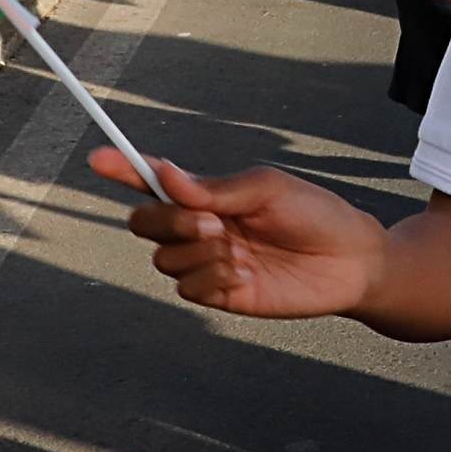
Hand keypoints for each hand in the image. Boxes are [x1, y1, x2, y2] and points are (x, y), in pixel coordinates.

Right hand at [95, 151, 389, 319]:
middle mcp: (200, 227)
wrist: (352, 260)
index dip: (123, 168)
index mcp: (209, 194)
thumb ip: (215, 188)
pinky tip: (243, 273)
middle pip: (144, 222)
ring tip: (239, 251)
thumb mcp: (267, 189)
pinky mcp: (219, 294)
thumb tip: (165, 175)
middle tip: (211, 222)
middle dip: (167, 220)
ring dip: (197, 253)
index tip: (98, 157)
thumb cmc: (315, 214)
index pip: (154, 181)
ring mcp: (207, 261)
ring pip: (163, 258)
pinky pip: (187, 287)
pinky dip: (210, 278)